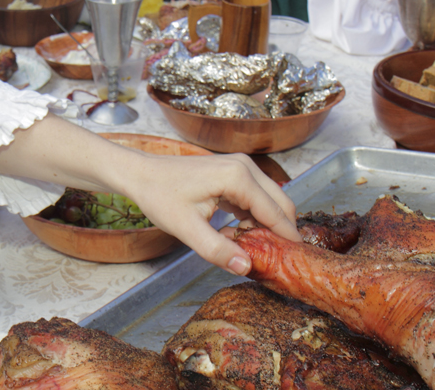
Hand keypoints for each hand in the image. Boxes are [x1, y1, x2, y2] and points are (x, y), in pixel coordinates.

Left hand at [117, 153, 300, 275]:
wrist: (142, 174)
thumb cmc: (160, 197)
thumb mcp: (187, 230)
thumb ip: (217, 250)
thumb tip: (246, 267)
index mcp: (238, 178)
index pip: (276, 213)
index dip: (287, 240)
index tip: (293, 263)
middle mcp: (245, 167)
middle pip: (281, 204)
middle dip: (279, 232)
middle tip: (273, 260)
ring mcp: (241, 167)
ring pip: (270, 201)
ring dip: (264, 225)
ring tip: (246, 247)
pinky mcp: (235, 172)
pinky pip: (256, 197)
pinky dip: (253, 217)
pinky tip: (235, 233)